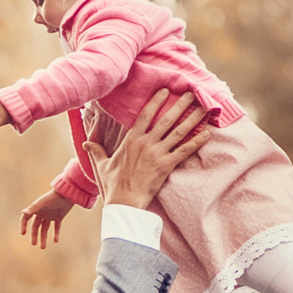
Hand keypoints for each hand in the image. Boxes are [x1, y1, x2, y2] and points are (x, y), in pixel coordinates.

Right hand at [20, 191, 74, 249]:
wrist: (67, 193)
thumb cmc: (53, 197)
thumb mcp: (42, 203)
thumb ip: (33, 208)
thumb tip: (23, 212)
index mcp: (36, 209)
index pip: (26, 218)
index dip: (23, 225)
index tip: (23, 233)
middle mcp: (42, 213)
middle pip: (36, 226)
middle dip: (34, 235)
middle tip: (34, 244)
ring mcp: (50, 215)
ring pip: (45, 228)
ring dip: (43, 238)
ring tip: (43, 247)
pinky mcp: (59, 217)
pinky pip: (56, 227)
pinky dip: (56, 234)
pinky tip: (55, 241)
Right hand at [90, 90, 209, 208]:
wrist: (124, 202)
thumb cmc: (113, 184)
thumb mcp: (102, 165)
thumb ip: (96, 151)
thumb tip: (86, 143)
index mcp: (131, 140)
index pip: (145, 115)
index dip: (156, 101)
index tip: (166, 91)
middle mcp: (146, 143)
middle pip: (166, 119)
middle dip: (180, 105)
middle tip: (192, 93)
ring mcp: (157, 154)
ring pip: (179, 132)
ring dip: (192, 119)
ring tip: (204, 108)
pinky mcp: (166, 165)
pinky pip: (185, 151)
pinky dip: (197, 141)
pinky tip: (207, 133)